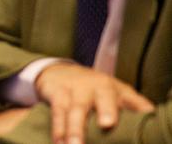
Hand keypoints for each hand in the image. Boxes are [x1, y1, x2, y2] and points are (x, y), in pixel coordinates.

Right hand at [35, 62, 154, 143]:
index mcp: (115, 88)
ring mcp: (76, 89)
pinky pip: (57, 112)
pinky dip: (58, 128)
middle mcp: (97, 86)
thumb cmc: (93, 88)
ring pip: (76, 109)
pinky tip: (58, 141)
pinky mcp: (57, 93)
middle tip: (107, 124)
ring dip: (75, 128)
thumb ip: (133, 105)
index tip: (134, 120)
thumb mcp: (115, 92)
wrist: (60, 71)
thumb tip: (150, 115)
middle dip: (106, 110)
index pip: (130, 98)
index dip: (136, 106)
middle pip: (103, 97)